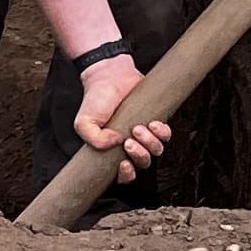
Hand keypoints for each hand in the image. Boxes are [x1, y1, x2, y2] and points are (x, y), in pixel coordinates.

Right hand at [72, 52, 173, 172]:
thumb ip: (94, 140)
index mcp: (112, 151)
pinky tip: (151, 123)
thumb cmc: (96, 99)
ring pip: (156, 151)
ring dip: (149, 143)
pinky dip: (161, 132)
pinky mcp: (155, 121)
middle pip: (143, 164)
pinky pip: (166, 135)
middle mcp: (130, 145)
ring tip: (137, 128)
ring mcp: (144, 134)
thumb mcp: (84, 123)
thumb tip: (117, 144)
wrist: (109, 75)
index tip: (123, 164)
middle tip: (129, 142)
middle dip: (139, 156)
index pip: (124, 175)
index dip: (127, 175)